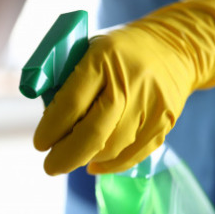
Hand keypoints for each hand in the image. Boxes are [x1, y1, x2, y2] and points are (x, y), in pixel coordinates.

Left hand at [34, 0, 214, 174]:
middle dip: (66, 156)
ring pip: (112, 147)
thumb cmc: (118, 50)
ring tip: (71, 158)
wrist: (175, 47)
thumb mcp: (87, 49)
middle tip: (50, 166)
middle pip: (93, 133)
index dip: (51, 129)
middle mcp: (129, 83)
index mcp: (102, 59)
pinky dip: (110, 164)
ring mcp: (150, 105)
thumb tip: (47, 118)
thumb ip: (65, 79)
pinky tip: (94, 162)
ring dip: (86, 159)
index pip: (71, 103)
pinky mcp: (165, 122)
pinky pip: (133, 154)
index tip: (39, 143)